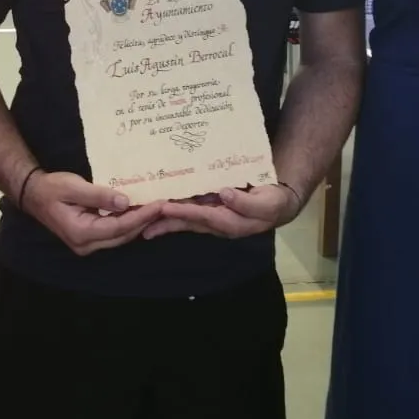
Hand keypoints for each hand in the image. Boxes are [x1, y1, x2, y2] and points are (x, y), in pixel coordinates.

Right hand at [23, 170, 165, 255]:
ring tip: (156, 208)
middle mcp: (86, 245)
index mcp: (81, 233)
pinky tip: (139, 211)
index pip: (118, 227)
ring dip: (138, 223)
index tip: (159, 205)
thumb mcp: (74, 187)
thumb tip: (125, 202)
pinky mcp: (90, 239)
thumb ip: (99, 196)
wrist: (34, 194)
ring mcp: (87, 244)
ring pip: (120, 237)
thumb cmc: (52, 188)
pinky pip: (114, 233)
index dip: (140, 217)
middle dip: (145, 221)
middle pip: (122, 236)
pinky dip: (128, 223)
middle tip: (164, 205)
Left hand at [142, 183, 300, 240]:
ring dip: (164, 222)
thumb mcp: (267, 203)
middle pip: (187, 223)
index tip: (164, 207)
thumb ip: (246, 203)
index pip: (202, 216)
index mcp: (230, 223)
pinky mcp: (211, 212)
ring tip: (142, 223)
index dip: (183, 211)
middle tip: (141, 222)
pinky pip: (189, 214)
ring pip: (185, 221)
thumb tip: (224, 194)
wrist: (277, 204)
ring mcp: (213, 218)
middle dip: (164, 223)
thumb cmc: (272, 202)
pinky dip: (174, 214)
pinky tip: (159, 211)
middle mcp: (217, 224)